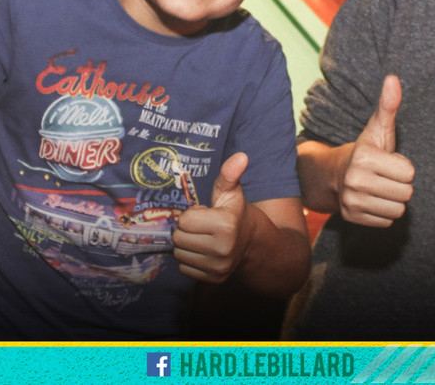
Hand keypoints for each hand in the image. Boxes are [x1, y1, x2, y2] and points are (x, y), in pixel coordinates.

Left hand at [173, 152, 250, 282]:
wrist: (255, 243)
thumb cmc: (237, 213)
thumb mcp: (232, 192)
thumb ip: (230, 174)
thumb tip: (241, 156)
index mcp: (225, 224)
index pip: (184, 221)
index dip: (192, 215)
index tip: (205, 214)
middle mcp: (222, 249)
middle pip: (178, 238)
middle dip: (187, 230)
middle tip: (203, 227)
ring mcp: (219, 267)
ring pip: (179, 254)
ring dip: (187, 245)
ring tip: (203, 239)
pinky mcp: (214, 279)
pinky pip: (184, 269)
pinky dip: (190, 260)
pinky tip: (204, 252)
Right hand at [336, 75, 413, 226]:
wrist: (337, 173)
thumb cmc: (368, 150)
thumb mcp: (379, 128)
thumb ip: (388, 105)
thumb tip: (393, 78)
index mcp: (364, 157)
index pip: (409, 173)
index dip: (403, 166)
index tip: (389, 161)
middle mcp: (354, 181)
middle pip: (406, 194)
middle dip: (400, 185)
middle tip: (385, 176)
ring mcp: (351, 201)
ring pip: (397, 210)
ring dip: (393, 200)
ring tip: (380, 187)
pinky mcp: (351, 217)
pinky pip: (387, 222)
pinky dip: (383, 212)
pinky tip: (373, 200)